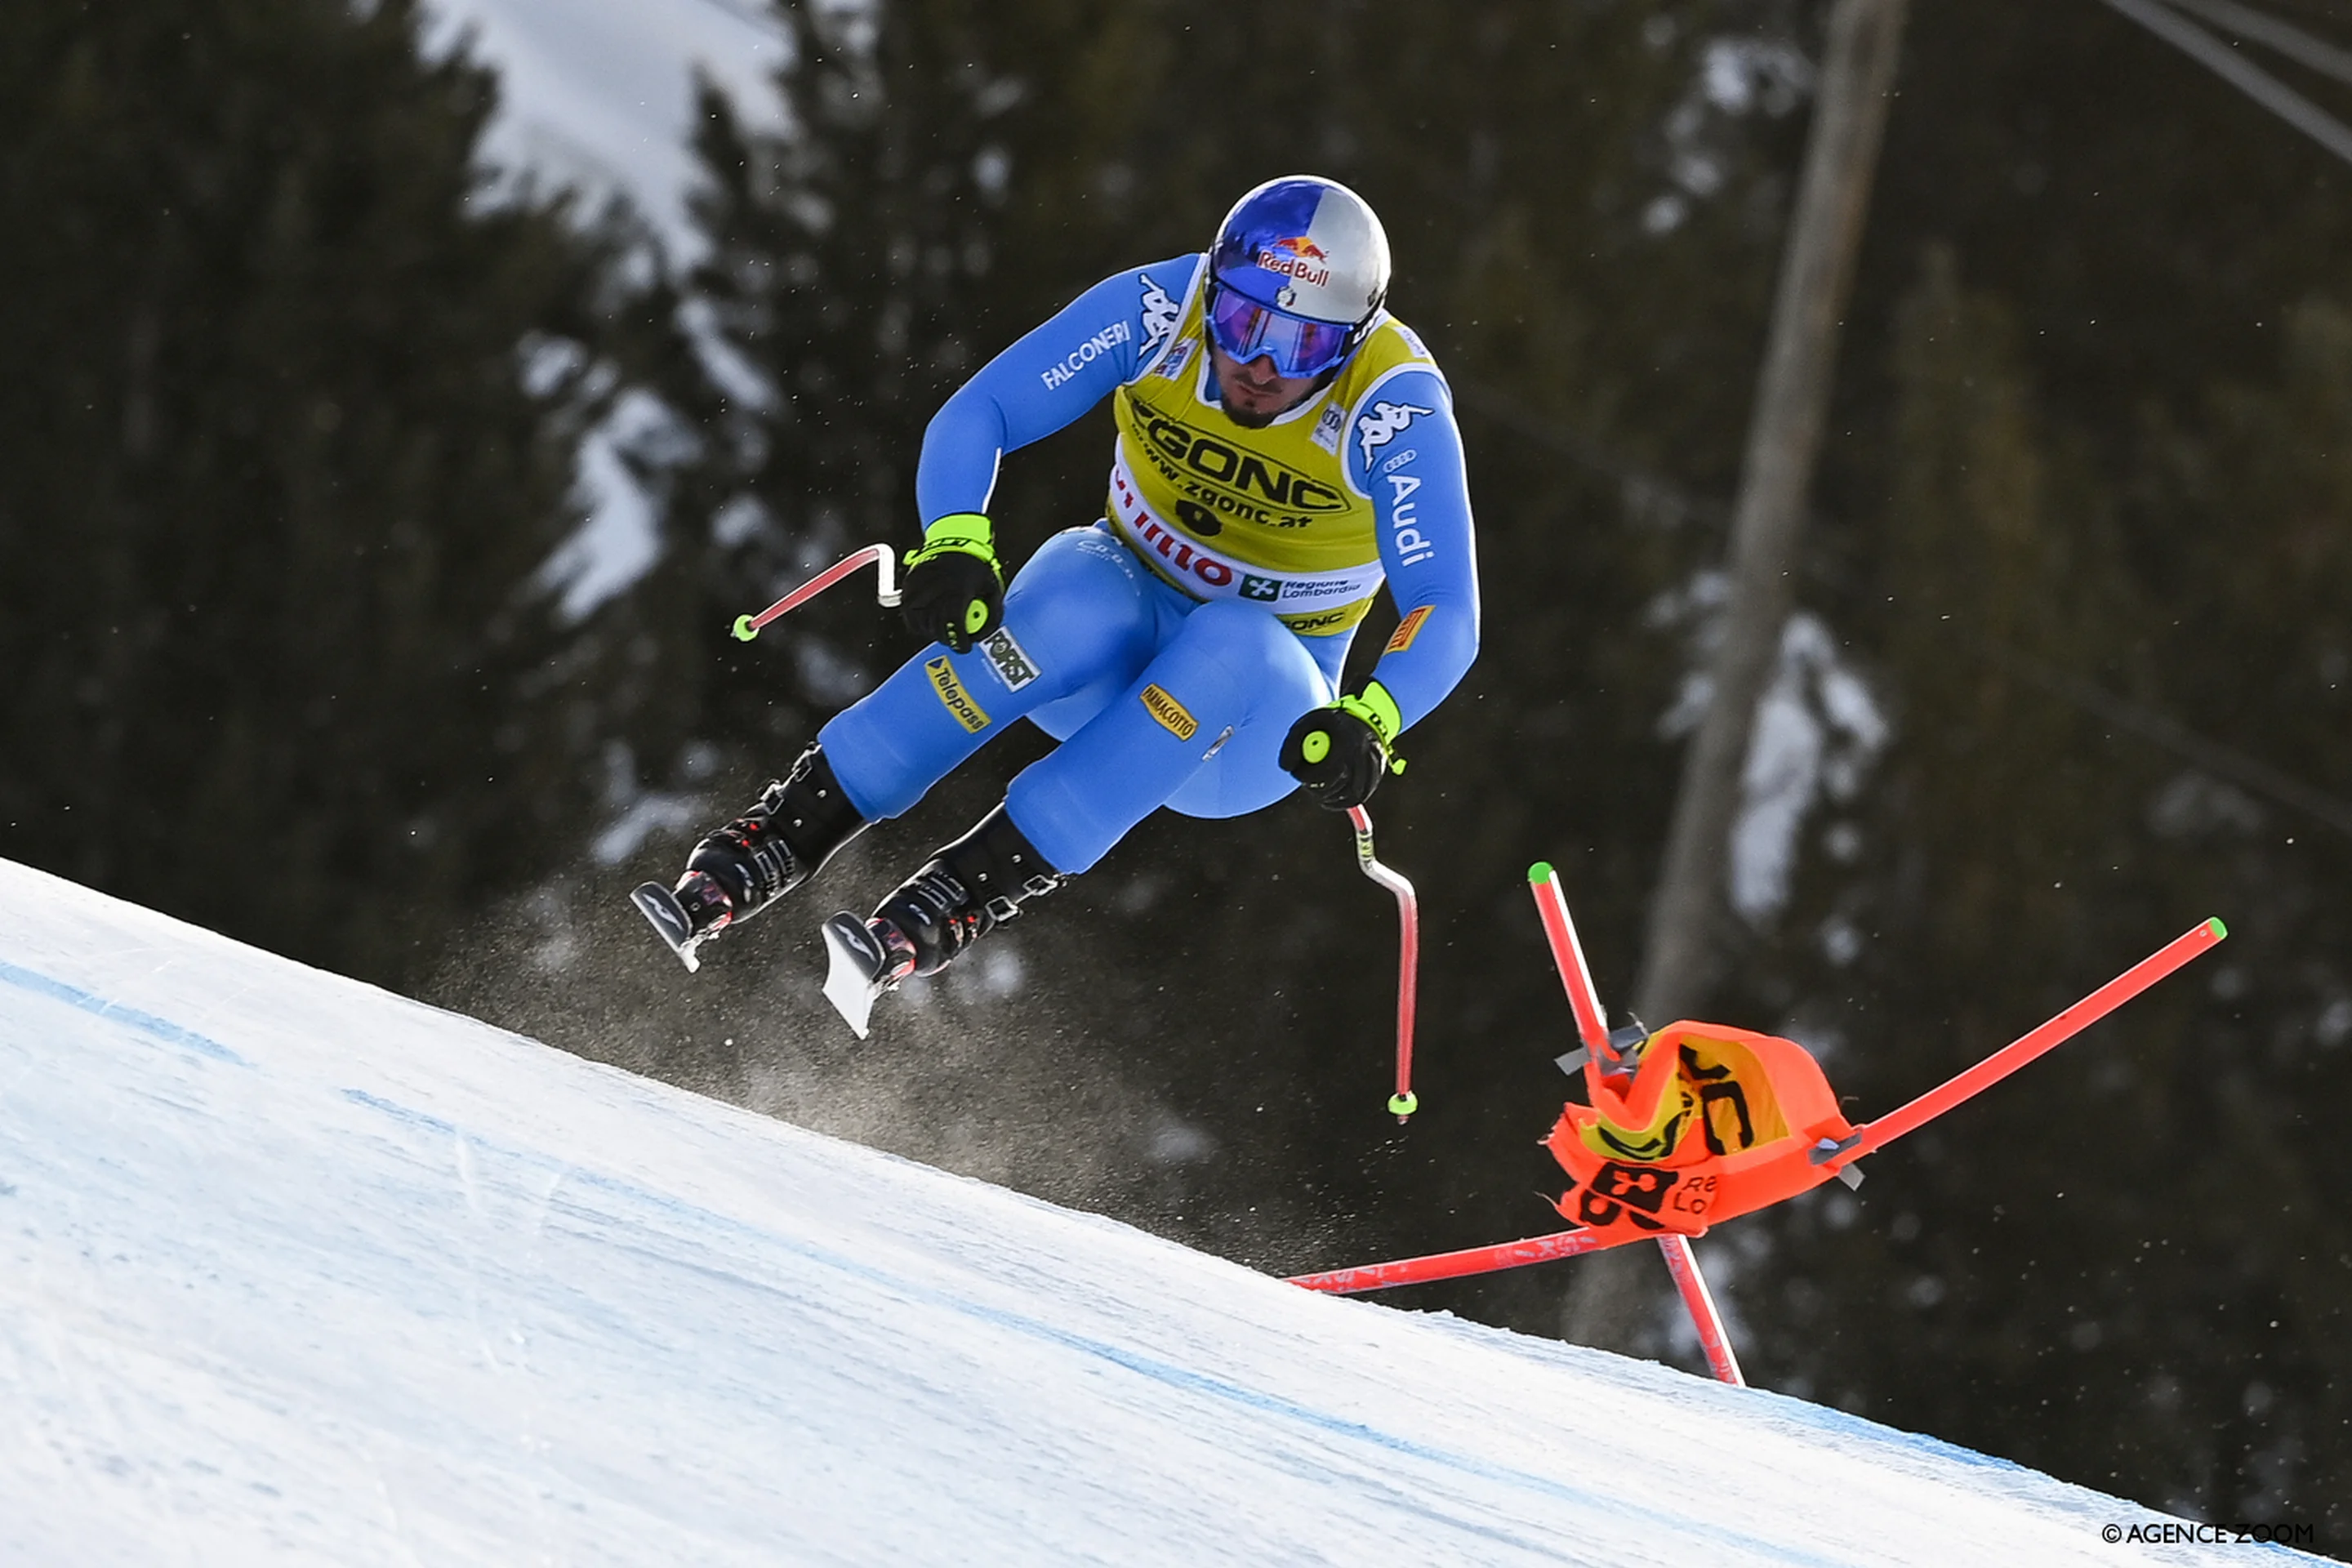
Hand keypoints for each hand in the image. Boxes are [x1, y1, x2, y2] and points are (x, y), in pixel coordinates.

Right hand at [900, 513, 1002, 652]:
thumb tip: (987, 634)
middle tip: (954, 639)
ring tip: (941, 628)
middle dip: (946, 638)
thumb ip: (993, 612)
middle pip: (936, 627)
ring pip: (919, 622)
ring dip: (930, 630)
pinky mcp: (909, 585)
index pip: (954, 626)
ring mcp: (920, 587)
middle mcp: (936, 590)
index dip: (959, 641)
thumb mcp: (992, 587)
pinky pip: (908, 611)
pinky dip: (916, 619)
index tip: (964, 646)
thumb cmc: (976, 565)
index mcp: (958, 591)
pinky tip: (927, 619)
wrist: (955, 540)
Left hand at [1279, 681, 1405, 810]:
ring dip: (1334, 799)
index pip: (1329, 770)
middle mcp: (1366, 753)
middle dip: (1322, 791)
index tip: (1298, 774)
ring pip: (1355, 796)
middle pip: (1344, 786)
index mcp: (1348, 739)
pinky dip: (1345, 801)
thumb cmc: (1331, 721)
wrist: (1365, 712)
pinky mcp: (1379, 773)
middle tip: (1309, 787)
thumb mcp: (1307, 723)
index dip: (1310, 777)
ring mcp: (1377, 764)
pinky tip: (1333, 796)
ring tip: (1320, 791)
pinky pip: (1362, 796)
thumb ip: (1292, 743)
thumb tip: (1286, 768)